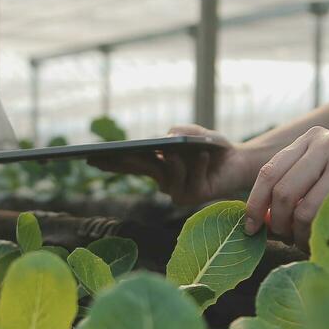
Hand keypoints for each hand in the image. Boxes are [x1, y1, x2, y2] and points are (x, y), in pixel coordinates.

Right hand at [88, 125, 258, 204]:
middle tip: (121, 153)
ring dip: (176, 161)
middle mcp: (163, 181)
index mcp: (158, 166)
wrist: (238, 162)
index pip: (130, 164)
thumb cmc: (212, 147)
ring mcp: (176, 191)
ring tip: (179, 151)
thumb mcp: (194, 133)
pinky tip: (205, 155)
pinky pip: (190, 179)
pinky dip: (198, 165)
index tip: (91, 158)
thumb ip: (179, 131)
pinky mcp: (193, 197)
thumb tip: (166, 140)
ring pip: (169, 173)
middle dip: (131, 161)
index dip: (111, 162)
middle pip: (142, 169)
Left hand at [244, 128, 328, 246]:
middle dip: (277, 223)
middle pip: (279, 190)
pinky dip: (316, 235)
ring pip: (299, 206)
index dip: (254, 204)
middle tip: (284, 240)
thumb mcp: (323, 184)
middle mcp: (325, 141)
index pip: (268, 172)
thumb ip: (293, 193)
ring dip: (298, 234)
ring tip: (307, 242)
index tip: (251, 228)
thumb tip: (257, 220)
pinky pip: (322, 214)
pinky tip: (323, 240)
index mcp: (311, 140)